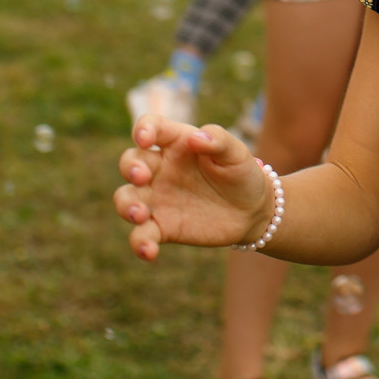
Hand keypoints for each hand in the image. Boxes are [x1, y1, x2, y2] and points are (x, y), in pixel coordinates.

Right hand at [112, 117, 272, 260]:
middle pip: (131, 162)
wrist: (252, 212)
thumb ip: (218, 140)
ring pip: (126, 198)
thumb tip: (195, 137)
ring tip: (140, 214)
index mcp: (177, 143)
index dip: (143, 129)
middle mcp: (160, 169)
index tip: (145, 139)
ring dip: (126, 205)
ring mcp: (158, 198)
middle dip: (130, 167)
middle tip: (141, 177)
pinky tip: (150, 251)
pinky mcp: (162, 227)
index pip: (151, 127)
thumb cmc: (242, 174)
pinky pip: (141, 235)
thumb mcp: (237, 153)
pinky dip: (139, 243)